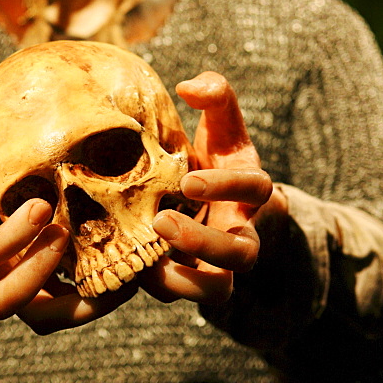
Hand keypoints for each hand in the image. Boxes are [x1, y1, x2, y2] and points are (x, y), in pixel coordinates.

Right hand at [0, 104, 134, 334]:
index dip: (13, 238)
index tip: (42, 204)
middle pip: (4, 300)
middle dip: (37, 272)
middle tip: (66, 231)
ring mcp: (20, 287)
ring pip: (43, 318)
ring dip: (81, 304)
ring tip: (118, 271)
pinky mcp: (47, 292)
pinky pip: (70, 313)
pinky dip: (99, 303)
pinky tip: (132, 274)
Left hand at [147, 72, 278, 304]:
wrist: (209, 201)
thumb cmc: (214, 156)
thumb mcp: (220, 124)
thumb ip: (215, 95)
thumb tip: (188, 86)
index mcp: (250, 190)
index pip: (257, 189)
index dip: (227, 187)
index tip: (188, 181)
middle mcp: (241, 231)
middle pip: (242, 254)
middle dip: (203, 243)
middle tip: (160, 221)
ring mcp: (219, 263)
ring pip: (218, 290)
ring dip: (183, 280)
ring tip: (144, 262)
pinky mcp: (192, 280)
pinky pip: (180, 296)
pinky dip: (156, 286)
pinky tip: (125, 265)